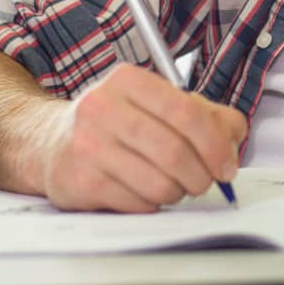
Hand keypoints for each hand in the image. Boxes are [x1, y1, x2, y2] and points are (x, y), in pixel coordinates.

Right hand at [39, 63, 246, 212]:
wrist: (49, 143)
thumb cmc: (114, 123)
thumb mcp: (157, 104)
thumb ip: (205, 114)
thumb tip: (234, 137)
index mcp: (128, 80)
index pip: (186, 111)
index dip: (215, 143)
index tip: (227, 165)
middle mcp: (102, 107)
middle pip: (174, 151)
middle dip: (201, 175)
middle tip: (206, 182)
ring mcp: (87, 145)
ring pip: (159, 183)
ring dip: (178, 192)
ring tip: (174, 186)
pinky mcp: (79, 181)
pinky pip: (138, 204)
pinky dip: (152, 204)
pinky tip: (145, 191)